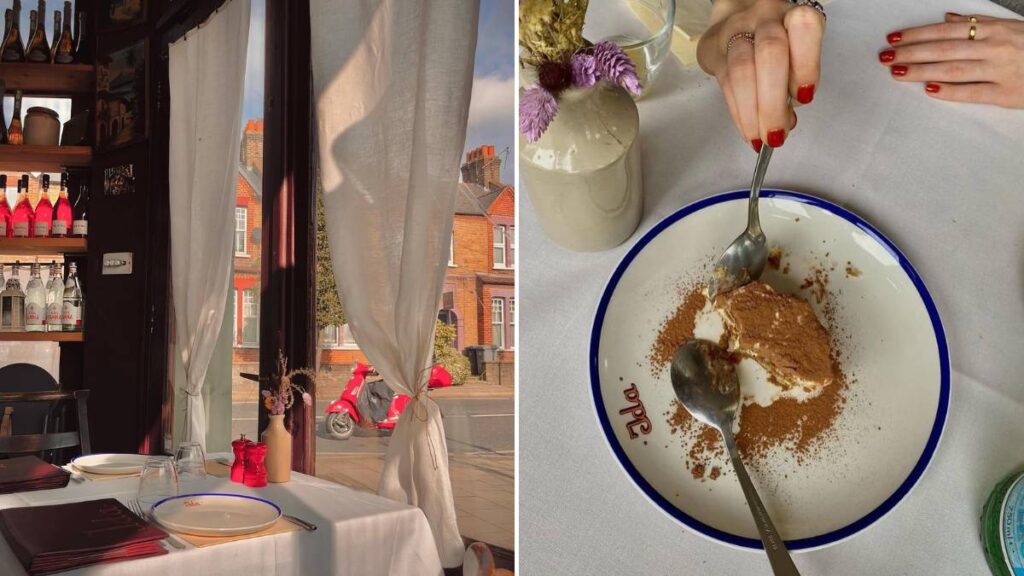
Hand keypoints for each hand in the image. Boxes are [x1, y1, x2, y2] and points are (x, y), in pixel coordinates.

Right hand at [697, 0, 824, 150]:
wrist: (735, 20)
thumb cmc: (772, 42)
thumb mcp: (794, 54)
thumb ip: (794, 82)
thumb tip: (786, 122)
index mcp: (792, 15)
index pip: (804, 27)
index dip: (806, 63)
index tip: (804, 97)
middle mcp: (764, 16)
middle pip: (770, 52)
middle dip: (773, 101)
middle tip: (776, 133)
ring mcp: (734, 30)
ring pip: (741, 70)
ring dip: (751, 112)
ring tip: (759, 137)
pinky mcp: (712, 48)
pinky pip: (724, 83)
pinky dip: (738, 112)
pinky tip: (747, 129)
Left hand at [880, 12, 1023, 107]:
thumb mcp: (1009, 27)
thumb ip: (977, 24)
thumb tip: (948, 19)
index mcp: (993, 29)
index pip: (946, 31)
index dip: (917, 34)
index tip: (894, 38)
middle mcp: (994, 47)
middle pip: (943, 49)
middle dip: (911, 52)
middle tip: (885, 57)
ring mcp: (1000, 69)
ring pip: (952, 69)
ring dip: (921, 70)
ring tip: (897, 71)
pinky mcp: (1006, 93)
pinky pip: (972, 92)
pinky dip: (949, 90)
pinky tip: (928, 89)